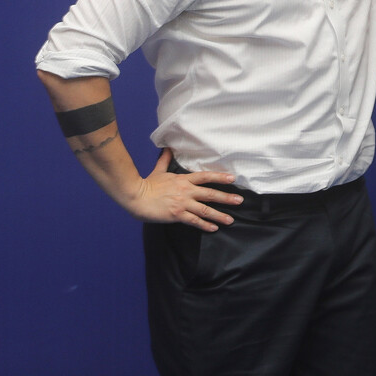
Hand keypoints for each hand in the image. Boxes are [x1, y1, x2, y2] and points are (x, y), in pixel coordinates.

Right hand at [123, 149, 243, 231]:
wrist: (135, 196)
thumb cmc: (147, 184)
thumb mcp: (158, 170)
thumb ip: (165, 160)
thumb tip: (167, 148)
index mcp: (184, 179)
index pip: (206, 176)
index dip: (220, 177)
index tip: (233, 179)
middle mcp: (186, 191)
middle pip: (210, 194)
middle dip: (227, 198)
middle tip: (240, 201)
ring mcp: (182, 203)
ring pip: (205, 210)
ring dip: (219, 215)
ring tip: (230, 220)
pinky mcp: (176, 214)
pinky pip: (194, 221)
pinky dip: (204, 225)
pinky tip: (213, 228)